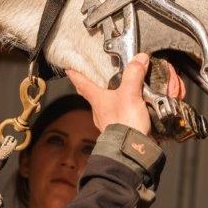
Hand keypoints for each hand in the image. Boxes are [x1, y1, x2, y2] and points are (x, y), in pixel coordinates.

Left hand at [67, 53, 184, 135]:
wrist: (133, 149)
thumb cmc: (124, 123)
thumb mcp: (129, 94)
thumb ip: (134, 74)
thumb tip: (139, 59)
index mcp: (97, 99)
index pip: (82, 83)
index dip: (76, 74)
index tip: (69, 68)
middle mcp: (100, 110)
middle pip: (94, 94)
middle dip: (96, 85)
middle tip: (97, 76)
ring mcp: (110, 120)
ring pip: (108, 104)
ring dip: (114, 96)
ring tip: (123, 87)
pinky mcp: (122, 127)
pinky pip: (123, 113)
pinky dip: (128, 107)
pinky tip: (136, 105)